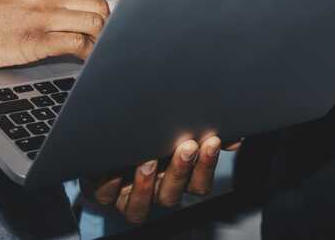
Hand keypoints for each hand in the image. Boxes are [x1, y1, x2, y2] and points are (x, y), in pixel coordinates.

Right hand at [0, 0, 108, 68]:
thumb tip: (64, 13)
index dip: (96, 17)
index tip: (98, 32)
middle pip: (99, 8)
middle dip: (106, 29)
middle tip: (103, 47)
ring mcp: (41, 14)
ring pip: (95, 25)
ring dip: (100, 43)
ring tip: (97, 58)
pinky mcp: (34, 40)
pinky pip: (77, 46)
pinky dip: (87, 56)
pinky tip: (83, 64)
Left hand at [88, 135, 239, 223]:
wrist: (103, 132)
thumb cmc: (146, 131)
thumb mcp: (175, 127)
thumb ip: (204, 130)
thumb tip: (235, 137)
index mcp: (175, 179)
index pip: (198, 186)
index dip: (205, 167)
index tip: (211, 141)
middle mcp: (152, 192)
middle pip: (171, 197)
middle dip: (180, 171)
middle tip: (186, 146)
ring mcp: (125, 196)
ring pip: (138, 208)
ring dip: (145, 185)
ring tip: (148, 160)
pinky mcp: (99, 191)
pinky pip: (103, 195)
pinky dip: (108, 182)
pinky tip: (113, 165)